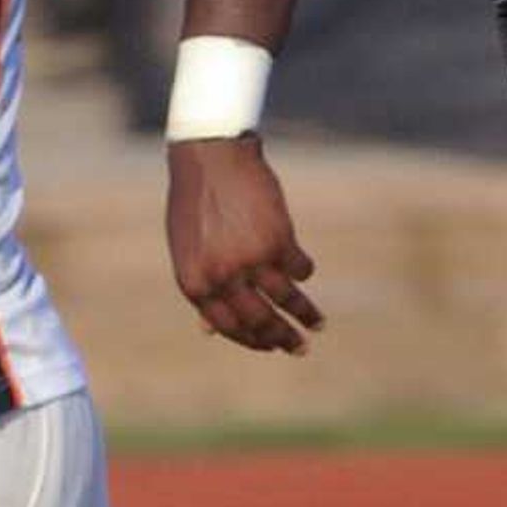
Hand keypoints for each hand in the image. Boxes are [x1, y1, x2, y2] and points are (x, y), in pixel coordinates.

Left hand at [165, 134, 321, 353]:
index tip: (269, 347)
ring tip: (318, 325)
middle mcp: (222, 278)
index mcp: (195, 283)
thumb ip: (201, 288)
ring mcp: (251, 261)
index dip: (251, 341)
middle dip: (282, 339)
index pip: (227, 327)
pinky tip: (304, 271)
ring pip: (287, 300)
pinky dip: (303, 271)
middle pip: (259, 321)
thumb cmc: (195, 202)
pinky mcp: (279, 240)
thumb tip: (208, 331)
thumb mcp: (188, 250)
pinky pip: (300, 268)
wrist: (210, 157)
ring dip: (306, 316)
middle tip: (299, 348)